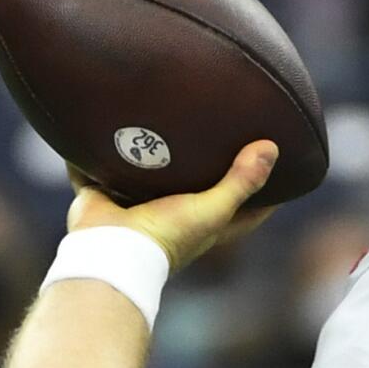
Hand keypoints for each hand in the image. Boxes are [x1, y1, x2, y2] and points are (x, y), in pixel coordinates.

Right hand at [67, 139, 279, 270]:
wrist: (112, 249)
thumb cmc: (169, 236)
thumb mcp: (214, 209)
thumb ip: (242, 182)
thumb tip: (271, 148)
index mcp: (199, 224)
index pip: (241, 209)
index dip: (260, 191)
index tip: (277, 166)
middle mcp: (167, 215)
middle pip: (190, 186)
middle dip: (200, 164)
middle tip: (216, 129)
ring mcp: (132, 206)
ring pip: (142, 175)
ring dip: (147, 155)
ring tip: (159, 118)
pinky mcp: (100, 196)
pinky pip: (93, 170)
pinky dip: (92, 155)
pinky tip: (97, 125)